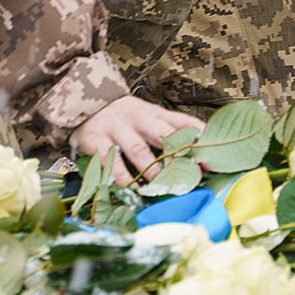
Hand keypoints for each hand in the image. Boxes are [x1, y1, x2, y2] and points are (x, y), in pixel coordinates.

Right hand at [71, 92, 198, 181]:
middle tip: (191, 174)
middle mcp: (137, 118)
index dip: (198, 138)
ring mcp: (116, 128)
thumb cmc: (125, 118)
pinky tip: (132, 190)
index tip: (210, 157)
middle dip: (178, 153)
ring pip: (138, 150)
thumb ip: (170, 132)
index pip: (182, 121)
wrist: (83, 105)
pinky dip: (123, 178)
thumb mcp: (148, 117)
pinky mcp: (97, 140)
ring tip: (163, 186)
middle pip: (162, 133)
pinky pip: (112, 162)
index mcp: (153, 112)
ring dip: (152, 170)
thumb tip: (200, 155)